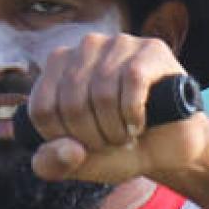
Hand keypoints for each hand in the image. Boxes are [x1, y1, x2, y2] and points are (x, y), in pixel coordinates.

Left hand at [27, 33, 208, 183]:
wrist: (166, 149)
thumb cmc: (115, 149)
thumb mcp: (74, 163)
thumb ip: (50, 164)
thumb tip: (69, 148)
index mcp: (56, 68)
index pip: (41, 108)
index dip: (63, 139)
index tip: (82, 144)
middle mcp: (84, 48)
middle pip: (71, 103)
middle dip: (92, 137)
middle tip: (110, 141)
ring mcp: (118, 44)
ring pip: (103, 94)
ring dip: (116, 129)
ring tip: (125, 134)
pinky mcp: (151, 50)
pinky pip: (133, 81)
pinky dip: (135, 113)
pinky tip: (140, 122)